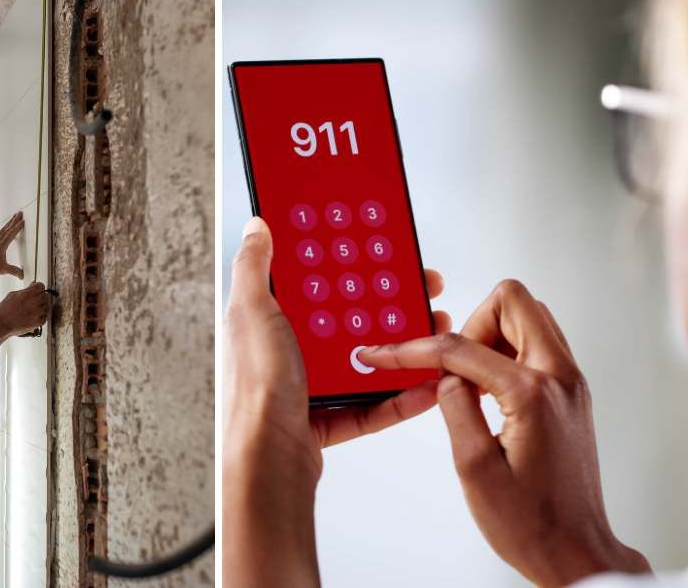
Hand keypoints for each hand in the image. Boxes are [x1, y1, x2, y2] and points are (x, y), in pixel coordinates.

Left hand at [0, 213, 25, 278]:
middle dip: (14, 221)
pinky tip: (7, 230)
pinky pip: (1, 234)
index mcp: (1, 246)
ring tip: (14, 217)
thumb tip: (22, 275)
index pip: (11, 234)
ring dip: (9, 223)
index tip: (23, 221)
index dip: (17, 228)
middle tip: (19, 213)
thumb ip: (13, 271)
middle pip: (7, 228)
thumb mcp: (2, 270)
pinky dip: (5, 229)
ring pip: (3, 230)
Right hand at [0, 282, 50, 335]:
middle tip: (33, 301)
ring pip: (46, 306)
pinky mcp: (38, 322)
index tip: (37, 289)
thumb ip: (25, 290)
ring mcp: (37, 313)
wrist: (2, 324)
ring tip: (32, 309)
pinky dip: (41, 316)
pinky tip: (33, 316)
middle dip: (40, 296)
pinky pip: (45, 316)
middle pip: (45, 295)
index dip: (39, 287)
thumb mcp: (13, 295)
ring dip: (41, 307)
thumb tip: (33, 284)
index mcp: (26, 294)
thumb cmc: (4, 310)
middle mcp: (33, 303)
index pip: (41, 286)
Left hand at [222, 217, 450, 586]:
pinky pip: (374, 404)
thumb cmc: (254, 388)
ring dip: (404, 347)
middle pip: (348, 318)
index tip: (381, 249)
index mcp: (269, 322)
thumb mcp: (251, 313)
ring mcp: (310, 387)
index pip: (316, 282)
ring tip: (436, 331)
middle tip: (424, 290)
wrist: (267, 461)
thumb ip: (254, 268)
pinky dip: (401, 396)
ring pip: (367, 360)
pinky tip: (428, 383)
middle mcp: (287, 352)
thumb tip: (257, 227)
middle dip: (389, 303)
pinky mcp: (329, 421)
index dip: (349, 262)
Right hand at [359, 280, 649, 585]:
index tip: (383, 353)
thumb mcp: (473, 466)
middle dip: (470, 324)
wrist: (574, 551)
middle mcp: (561, 377)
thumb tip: (444, 375)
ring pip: (528, 317)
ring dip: (490, 336)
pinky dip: (506, 354)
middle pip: (512, 301)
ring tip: (468, 383)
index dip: (414, 349)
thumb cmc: (528, 523)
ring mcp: (571, 382)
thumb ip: (454, 406)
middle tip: (451, 367)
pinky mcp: (571, 393)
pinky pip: (537, 344)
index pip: (461, 348)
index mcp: (532, 394)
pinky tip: (487, 393)